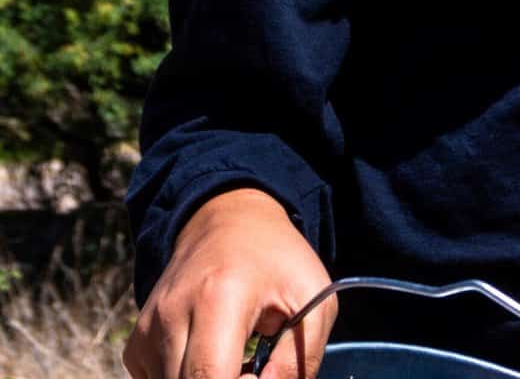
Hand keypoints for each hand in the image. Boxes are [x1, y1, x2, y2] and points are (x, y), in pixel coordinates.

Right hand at [124, 187, 335, 378]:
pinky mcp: (136, 345)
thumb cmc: (278, 263)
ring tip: (239, 365)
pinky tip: (215, 362)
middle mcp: (170, 316)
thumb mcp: (314, 299)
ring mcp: (147, 331)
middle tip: (255, 371)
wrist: (228, 226)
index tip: (260, 375)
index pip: (207, 377)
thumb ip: (299, 359)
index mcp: (218, 299)